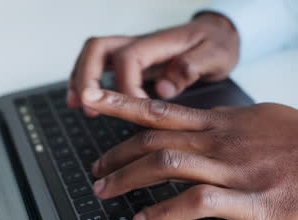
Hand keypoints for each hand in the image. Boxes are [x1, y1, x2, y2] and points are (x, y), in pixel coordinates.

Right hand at [67, 12, 238, 115]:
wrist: (220, 33)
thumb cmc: (217, 44)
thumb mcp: (216, 55)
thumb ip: (192, 67)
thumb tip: (163, 89)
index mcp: (161, 42)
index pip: (130, 58)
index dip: (127, 86)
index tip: (137, 109)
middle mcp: (142, 43)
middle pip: (100, 48)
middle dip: (88, 76)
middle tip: (89, 105)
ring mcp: (136, 51)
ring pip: (95, 54)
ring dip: (81, 77)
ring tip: (78, 104)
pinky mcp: (134, 61)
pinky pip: (103, 65)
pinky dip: (89, 81)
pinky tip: (86, 100)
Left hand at [84, 89, 297, 219]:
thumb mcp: (258, 118)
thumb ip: (227, 123)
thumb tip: (204, 127)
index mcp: (220, 123)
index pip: (160, 111)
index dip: (123, 106)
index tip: (96, 101)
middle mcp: (218, 141)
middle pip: (153, 140)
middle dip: (117, 155)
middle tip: (96, 171)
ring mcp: (231, 169)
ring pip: (167, 164)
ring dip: (128, 179)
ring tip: (106, 192)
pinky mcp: (247, 199)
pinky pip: (196, 201)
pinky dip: (164, 212)